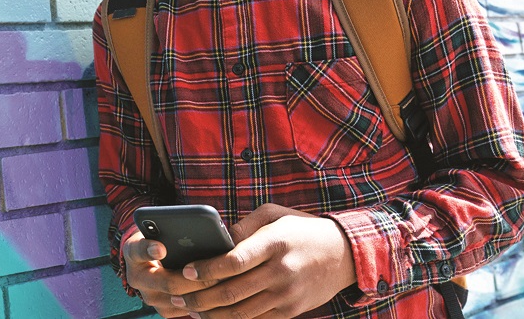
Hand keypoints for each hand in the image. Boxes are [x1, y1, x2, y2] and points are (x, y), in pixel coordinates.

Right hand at [122, 229, 213, 316]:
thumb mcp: (159, 229)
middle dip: (196, 279)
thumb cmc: (161, 238)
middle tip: (217, 272)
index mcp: (133, 253)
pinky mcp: (163, 310)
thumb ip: (171, 230)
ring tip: (224, 282)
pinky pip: (185, 310)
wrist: (151, 260)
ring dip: (203, 293)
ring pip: (180, 301)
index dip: (149, 250)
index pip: (138, 250)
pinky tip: (219, 293)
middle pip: (168, 283)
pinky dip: (203, 303)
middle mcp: (138, 278)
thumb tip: (202, 233)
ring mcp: (150, 297)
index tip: (161, 248)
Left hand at [170, 203, 357, 318]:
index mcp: (274, 243)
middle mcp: (281, 272)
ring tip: (191, 310)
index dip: (207, 268)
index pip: (234, 261)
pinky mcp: (291, 311)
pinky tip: (216, 315)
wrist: (344, 255)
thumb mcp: (274, 215)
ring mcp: (287, 295)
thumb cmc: (301, 229)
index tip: (187, 270)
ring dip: (212, 314)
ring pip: (241, 312)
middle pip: (232, 291)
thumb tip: (215, 242)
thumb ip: (243, 227)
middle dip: (200, 297)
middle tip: (178, 298)